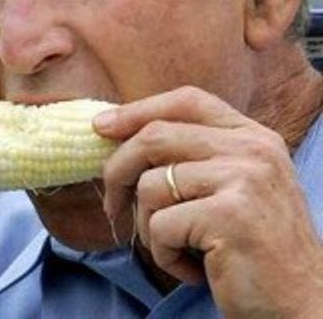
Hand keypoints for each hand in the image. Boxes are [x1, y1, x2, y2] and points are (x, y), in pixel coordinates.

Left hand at [94, 87, 322, 318]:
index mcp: (253, 136)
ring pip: (150, 186)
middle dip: (117, 171)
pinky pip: (160, 226)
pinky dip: (164, 254)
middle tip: (112, 207)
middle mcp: (252, 149)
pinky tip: (192, 268)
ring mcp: (244, 179)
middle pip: (155, 137)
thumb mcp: (231, 187)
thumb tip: (117, 134)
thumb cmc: (251, 248)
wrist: (299, 304)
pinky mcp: (230, 215)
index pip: (186, 100)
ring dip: (147, 227)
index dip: (137, 110)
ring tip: (176, 248)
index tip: (100, 126)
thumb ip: (192, 157)